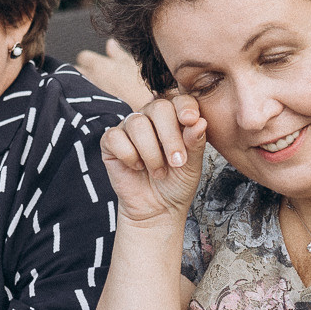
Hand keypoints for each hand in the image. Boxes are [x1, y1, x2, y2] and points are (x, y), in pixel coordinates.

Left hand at [74, 38, 152, 110]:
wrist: (143, 115)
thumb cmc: (141, 90)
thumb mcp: (132, 66)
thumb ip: (118, 54)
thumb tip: (109, 43)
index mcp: (98, 65)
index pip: (83, 57)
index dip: (89, 61)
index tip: (96, 67)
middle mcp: (88, 78)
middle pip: (75, 71)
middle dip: (82, 73)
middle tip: (94, 80)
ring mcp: (85, 94)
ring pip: (74, 86)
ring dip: (80, 86)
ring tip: (93, 93)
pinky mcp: (85, 110)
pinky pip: (77, 101)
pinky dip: (82, 101)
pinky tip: (93, 104)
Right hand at [101, 93, 208, 228]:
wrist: (157, 208)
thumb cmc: (176, 183)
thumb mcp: (192, 165)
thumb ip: (195, 143)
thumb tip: (200, 122)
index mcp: (175, 118)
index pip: (180, 100)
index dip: (185, 107)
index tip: (190, 120)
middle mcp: (151, 117)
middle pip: (159, 108)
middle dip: (170, 137)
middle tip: (177, 162)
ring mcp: (129, 127)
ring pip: (138, 124)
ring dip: (151, 153)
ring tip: (158, 172)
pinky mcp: (111, 141)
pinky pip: (116, 138)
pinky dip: (129, 156)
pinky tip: (137, 167)